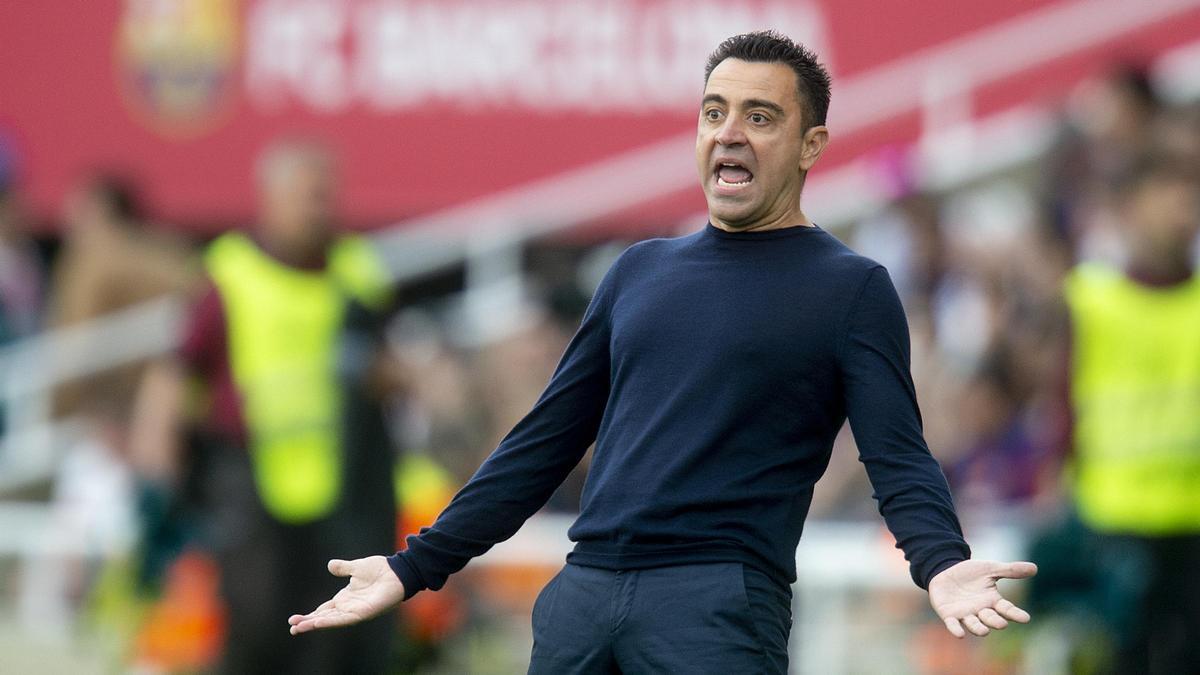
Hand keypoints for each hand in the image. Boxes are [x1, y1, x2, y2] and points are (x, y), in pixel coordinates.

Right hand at [288, 556, 406, 634]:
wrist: (397, 570)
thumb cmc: (380, 569)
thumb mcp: (356, 567)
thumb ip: (343, 568)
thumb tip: (330, 565)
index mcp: (345, 598)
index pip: (323, 610)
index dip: (310, 615)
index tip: (294, 620)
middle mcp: (348, 607)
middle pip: (324, 618)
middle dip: (308, 623)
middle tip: (292, 629)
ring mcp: (356, 611)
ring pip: (332, 620)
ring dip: (316, 624)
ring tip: (300, 628)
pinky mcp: (364, 612)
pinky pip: (345, 618)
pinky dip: (331, 621)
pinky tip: (319, 622)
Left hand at [928, 559, 1036, 637]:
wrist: (946, 571)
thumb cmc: (971, 573)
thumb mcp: (990, 568)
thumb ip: (1010, 570)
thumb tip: (1035, 567)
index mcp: (992, 601)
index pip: (1007, 609)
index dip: (1016, 614)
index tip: (1025, 618)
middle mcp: (980, 611)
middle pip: (991, 619)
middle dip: (996, 622)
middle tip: (1002, 623)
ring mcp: (965, 614)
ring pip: (974, 625)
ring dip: (979, 629)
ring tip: (985, 631)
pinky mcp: (948, 615)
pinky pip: (952, 624)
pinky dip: (956, 629)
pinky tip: (960, 634)